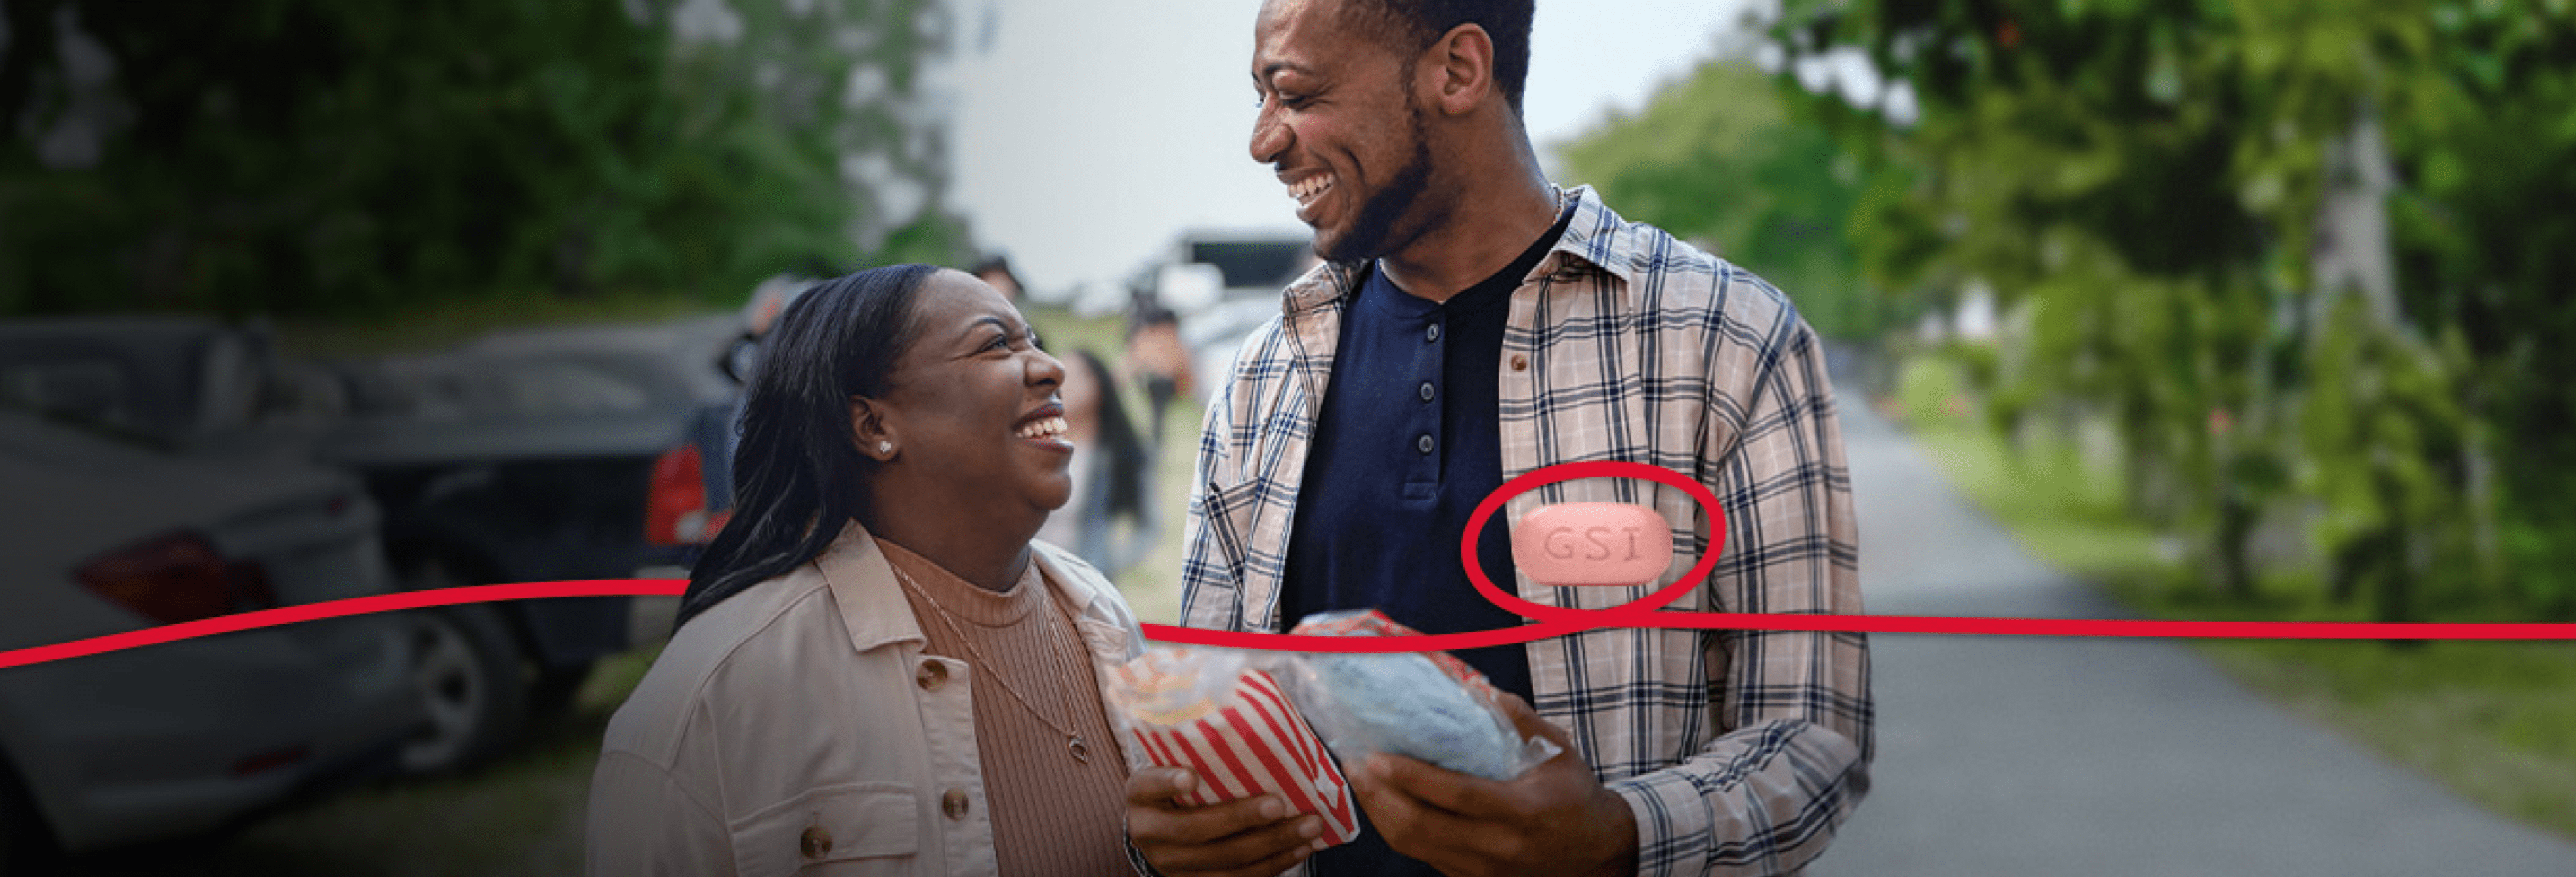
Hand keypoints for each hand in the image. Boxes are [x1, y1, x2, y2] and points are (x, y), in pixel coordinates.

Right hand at [1124, 767, 1326, 876]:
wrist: (1163, 826)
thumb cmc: (1184, 778)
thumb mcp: (1178, 760)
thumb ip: (1202, 748)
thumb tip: (1261, 716)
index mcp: (1141, 793)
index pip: (1149, 784)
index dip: (1168, 782)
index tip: (1191, 775)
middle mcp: (1148, 832)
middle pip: (1194, 830)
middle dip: (1241, 818)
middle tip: (1278, 804)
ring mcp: (1171, 864)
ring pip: (1223, 861)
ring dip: (1272, 845)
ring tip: (1308, 827)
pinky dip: (1274, 864)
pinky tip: (1300, 849)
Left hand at [1348, 694, 1639, 876]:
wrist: (1598, 855)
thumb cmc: (1576, 796)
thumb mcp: (1560, 751)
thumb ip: (1521, 719)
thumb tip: (1479, 688)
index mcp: (1521, 810)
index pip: (1456, 796)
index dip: (1411, 777)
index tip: (1377, 756)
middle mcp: (1498, 846)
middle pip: (1421, 826)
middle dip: (1380, 795)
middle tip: (1357, 762)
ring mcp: (1482, 869)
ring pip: (1414, 846)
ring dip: (1380, 812)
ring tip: (1362, 779)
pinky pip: (1423, 855)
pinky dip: (1397, 829)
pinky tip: (1385, 802)